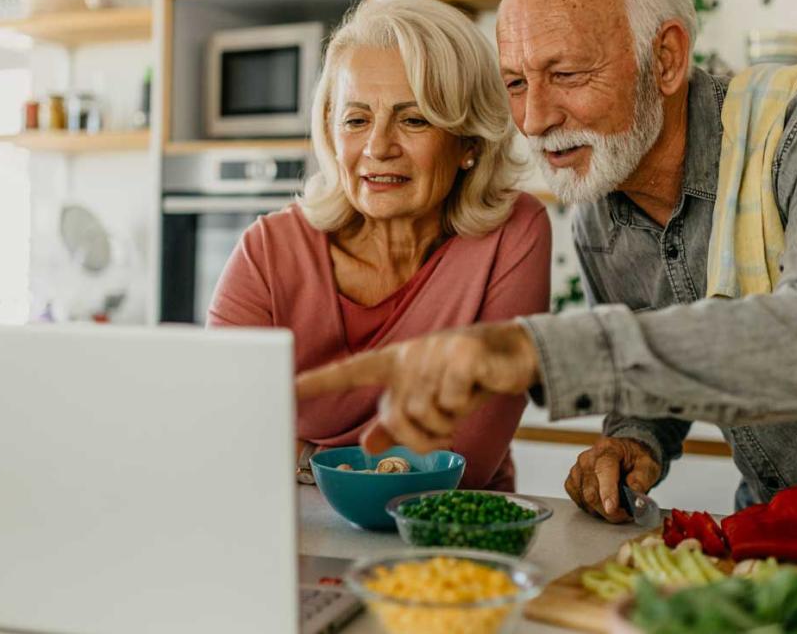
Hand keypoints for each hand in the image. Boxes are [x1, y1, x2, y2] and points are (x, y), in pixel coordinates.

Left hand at [296, 321, 539, 453]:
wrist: (511, 355)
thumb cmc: (464, 380)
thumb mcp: (428, 404)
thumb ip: (397, 424)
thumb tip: (367, 445)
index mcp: (394, 363)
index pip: (348, 372)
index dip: (317, 382)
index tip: (286, 388)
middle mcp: (409, 355)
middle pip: (398, 418)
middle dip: (422, 436)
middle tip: (443, 425)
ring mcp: (434, 351)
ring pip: (425, 415)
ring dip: (447, 424)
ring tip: (460, 401)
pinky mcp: (462, 353)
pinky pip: (451, 402)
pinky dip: (466, 404)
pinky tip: (476, 386)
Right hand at [565, 437, 659, 523]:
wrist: (624, 454)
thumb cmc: (634, 459)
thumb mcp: (648, 464)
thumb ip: (642, 477)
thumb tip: (635, 491)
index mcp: (607, 449)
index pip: (604, 470)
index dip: (607, 491)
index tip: (611, 509)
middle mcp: (588, 458)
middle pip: (591, 492)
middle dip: (609, 511)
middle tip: (626, 514)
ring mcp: (577, 470)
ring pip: (585, 500)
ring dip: (602, 510)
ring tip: (617, 505)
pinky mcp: (571, 482)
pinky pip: (579, 502)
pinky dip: (593, 508)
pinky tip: (603, 502)